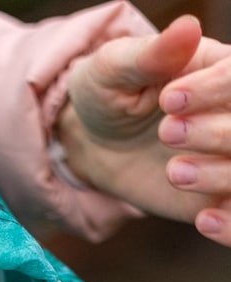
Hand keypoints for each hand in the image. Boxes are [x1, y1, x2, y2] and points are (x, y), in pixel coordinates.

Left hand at [59, 15, 230, 245]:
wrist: (93, 142)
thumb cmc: (107, 92)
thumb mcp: (116, 68)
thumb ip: (151, 54)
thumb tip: (187, 27)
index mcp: (222, 70)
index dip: (214, 89)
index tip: (169, 99)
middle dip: (215, 132)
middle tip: (166, 132)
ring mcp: (227, 158)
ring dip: (218, 174)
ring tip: (173, 171)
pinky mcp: (216, 197)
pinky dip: (229, 226)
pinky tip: (203, 222)